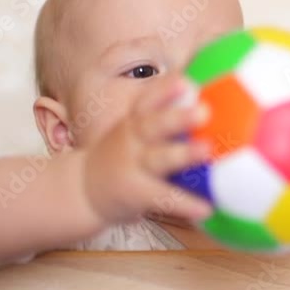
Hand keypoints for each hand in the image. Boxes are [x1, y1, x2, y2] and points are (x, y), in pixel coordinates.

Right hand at [80, 76, 212, 224]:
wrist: (82, 190)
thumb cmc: (121, 155)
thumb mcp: (132, 131)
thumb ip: (161, 118)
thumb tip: (204, 101)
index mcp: (133, 123)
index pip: (147, 102)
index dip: (165, 90)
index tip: (187, 82)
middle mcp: (132, 141)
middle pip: (153, 125)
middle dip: (177, 117)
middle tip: (205, 111)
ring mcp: (133, 167)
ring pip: (158, 159)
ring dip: (183, 154)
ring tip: (207, 150)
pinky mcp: (137, 194)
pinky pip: (163, 198)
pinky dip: (185, 203)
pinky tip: (206, 207)